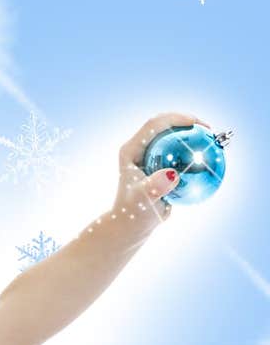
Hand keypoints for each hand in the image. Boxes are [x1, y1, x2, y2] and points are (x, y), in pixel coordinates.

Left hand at [112, 110, 212, 241]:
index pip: (154, 125)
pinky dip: (195, 154)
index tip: (194, 124)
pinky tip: (210, 158)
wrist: (132, 226)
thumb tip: (173, 175)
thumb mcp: (143, 200)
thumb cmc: (134, 213)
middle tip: (208, 130)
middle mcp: (141, 149)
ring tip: (212, 139)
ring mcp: (151, 156)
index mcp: (132, 150)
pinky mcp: (161, 166)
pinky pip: (181, 156)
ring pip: (175, 140)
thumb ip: (156, 186)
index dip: (175, 118)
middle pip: (166, 126)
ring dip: (194, 137)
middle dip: (188, 122)